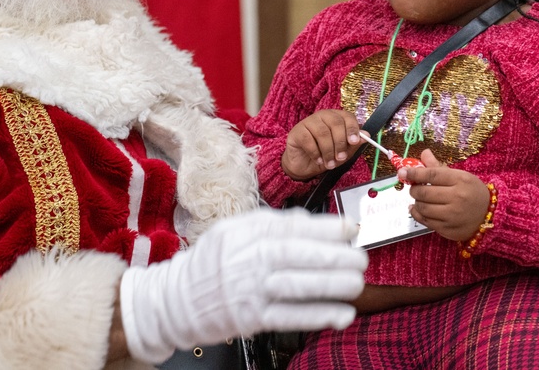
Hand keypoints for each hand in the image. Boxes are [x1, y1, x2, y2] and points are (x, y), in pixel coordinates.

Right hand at [118, 207, 367, 362]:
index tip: (350, 228)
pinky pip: (289, 317)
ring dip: (331, 286)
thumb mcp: (236, 230)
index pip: (290, 226)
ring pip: (296, 286)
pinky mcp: (250, 318)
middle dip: (334, 257)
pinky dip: (318, 315)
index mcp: (244, 231)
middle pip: (296, 255)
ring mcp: (248, 290)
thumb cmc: (214, 261)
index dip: (324, 228)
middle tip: (360, 259)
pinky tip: (342, 314)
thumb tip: (312, 221)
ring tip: (357, 284)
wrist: (177, 298)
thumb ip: (273, 224)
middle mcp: (246, 258)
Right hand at [282, 110, 364, 179]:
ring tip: (329, 164)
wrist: (303, 165)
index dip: (352, 128)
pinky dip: (315, 152)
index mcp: (336, 118)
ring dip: (328, 151)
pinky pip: (308, 139)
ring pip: (322, 132)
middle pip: (335, 123)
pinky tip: (318, 160)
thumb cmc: (324, 155)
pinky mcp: (297, 131)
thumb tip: (366, 135)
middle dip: (340, 143)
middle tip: (341, 158)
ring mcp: (308, 122)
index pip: (347, 117)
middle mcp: (322, 116)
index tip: (355, 141)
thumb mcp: (342, 153)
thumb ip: (353, 144)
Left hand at [399, 149, 491, 242]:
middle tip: (415, 188)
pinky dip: (417, 214)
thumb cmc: (471, 191)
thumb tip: (424, 153)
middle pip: (424, 193)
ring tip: (420, 199)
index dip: (414, 173)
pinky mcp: (448, 230)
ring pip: (422, 208)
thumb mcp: (459, 175)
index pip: (431, 175)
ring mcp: (453, 216)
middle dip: (414, 189)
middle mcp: (457, 198)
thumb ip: (439, 166)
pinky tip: (418, 209)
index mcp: (460, 180)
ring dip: (416, 202)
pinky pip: (425, 221)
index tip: (402, 172)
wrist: (491, 215)